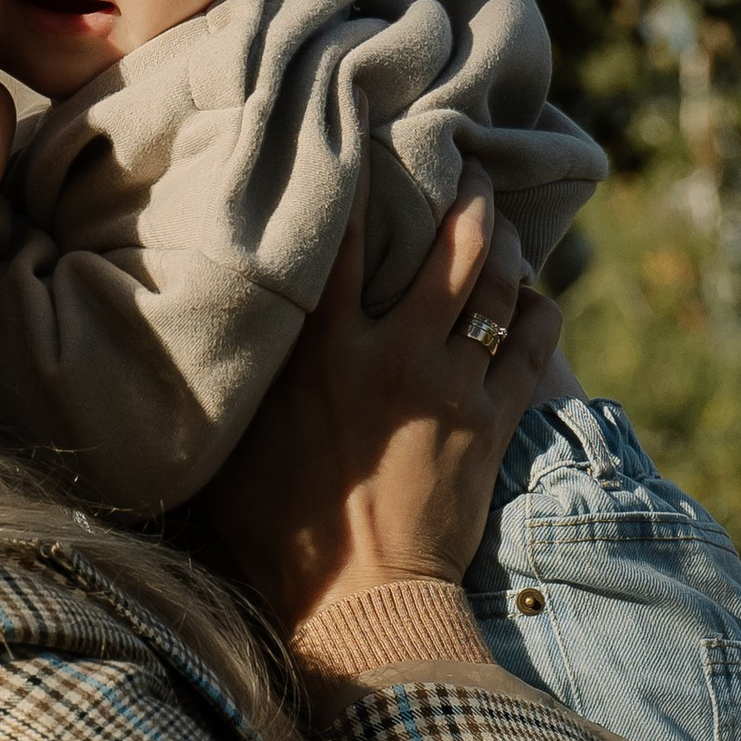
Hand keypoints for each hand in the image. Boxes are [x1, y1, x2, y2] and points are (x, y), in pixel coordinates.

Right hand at [201, 179, 561, 634]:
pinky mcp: (492, 423)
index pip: (339, 235)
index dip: (357, 173)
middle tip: (465, 166)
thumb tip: (201, 328)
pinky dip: (538, 315)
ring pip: (497, 285)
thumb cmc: (277, 533)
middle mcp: (391, 354)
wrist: (358, 607)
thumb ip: (237, 377)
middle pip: (450, 244)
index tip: (367, 133)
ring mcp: (451, 387)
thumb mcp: (229, 447)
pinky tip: (533, 303)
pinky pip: (533, 346)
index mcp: (321, 351)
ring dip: (504, 246)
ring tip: (498, 223)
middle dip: (464, 195)